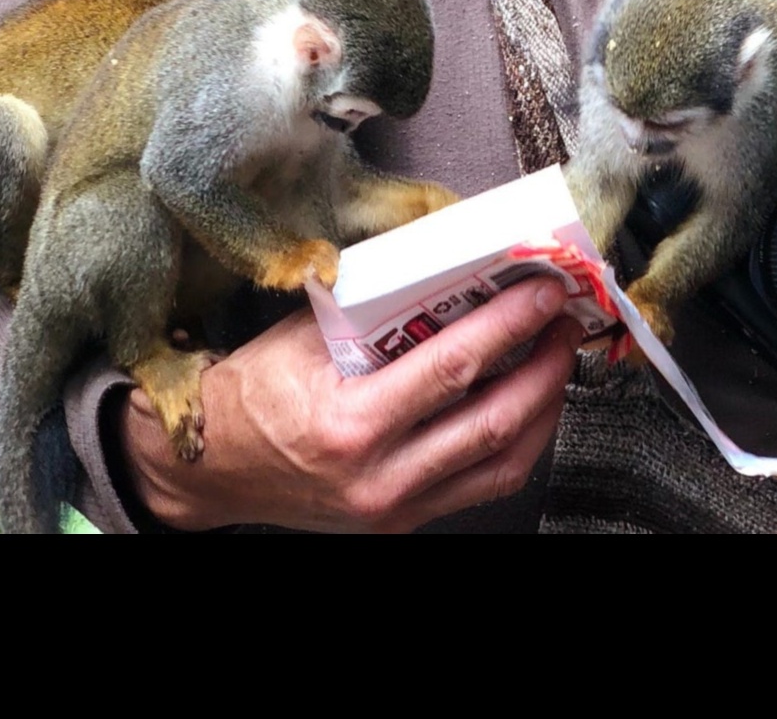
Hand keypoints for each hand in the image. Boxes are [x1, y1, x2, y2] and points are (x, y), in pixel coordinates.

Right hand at [116, 277, 582, 531]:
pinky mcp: (402, 521)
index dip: (510, 325)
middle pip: (494, 420)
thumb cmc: (254, 391)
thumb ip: (377, 303)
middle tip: (566, 318)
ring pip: (501, 463)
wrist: (210, 467)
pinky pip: (480, 484)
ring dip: (544, 406)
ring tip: (558, 358)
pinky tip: (527, 404)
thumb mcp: (308, 332)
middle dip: (546, 364)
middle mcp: (380, 477)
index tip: (544, 289)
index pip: (455, 368)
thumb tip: (449, 255)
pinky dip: (515, 442)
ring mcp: (395, 508)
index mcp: (352, 423)